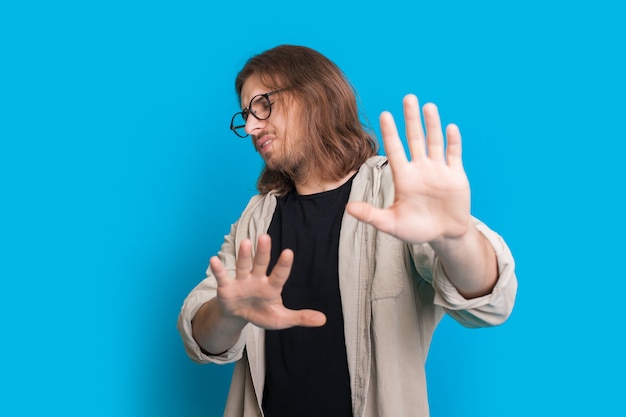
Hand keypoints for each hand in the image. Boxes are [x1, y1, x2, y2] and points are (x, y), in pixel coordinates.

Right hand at [209, 234, 326, 329]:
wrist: (239, 316)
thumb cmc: (262, 313)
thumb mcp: (281, 318)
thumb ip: (301, 317)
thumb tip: (323, 319)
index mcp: (272, 286)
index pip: (279, 274)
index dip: (283, 265)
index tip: (288, 252)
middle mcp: (257, 279)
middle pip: (261, 263)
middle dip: (263, 251)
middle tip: (265, 237)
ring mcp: (241, 281)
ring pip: (243, 265)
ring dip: (244, 255)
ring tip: (245, 242)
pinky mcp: (227, 287)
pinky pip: (222, 277)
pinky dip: (218, 269)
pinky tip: (214, 260)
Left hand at [347, 94, 470, 243]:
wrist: (444, 235)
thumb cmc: (416, 229)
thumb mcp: (391, 223)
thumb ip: (371, 215)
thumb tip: (347, 208)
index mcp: (403, 177)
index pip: (395, 149)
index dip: (390, 132)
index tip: (385, 114)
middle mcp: (420, 169)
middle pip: (414, 139)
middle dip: (411, 119)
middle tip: (408, 98)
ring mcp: (438, 170)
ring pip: (434, 142)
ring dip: (432, 124)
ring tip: (428, 106)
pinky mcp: (455, 175)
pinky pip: (454, 155)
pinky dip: (453, 142)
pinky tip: (450, 128)